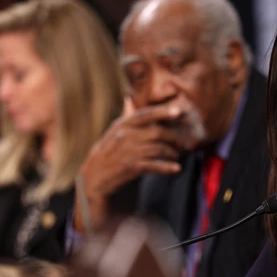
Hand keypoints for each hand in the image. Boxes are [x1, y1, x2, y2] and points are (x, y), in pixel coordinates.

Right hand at [73, 100, 194, 231]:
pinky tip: (176, 169)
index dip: (163, 112)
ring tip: (176, 155)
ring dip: (172, 152)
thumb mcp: (113, 132)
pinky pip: (155, 165)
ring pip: (159, 148)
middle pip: (157, 132)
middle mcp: (125, 136)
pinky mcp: (131, 167)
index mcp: (121, 125)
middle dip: (174, 137)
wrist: (94, 177)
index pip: (145, 114)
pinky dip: (167, 167)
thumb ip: (126, 118)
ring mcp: (128, 151)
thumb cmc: (107, 153)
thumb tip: (129, 99)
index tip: (178, 112)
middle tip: (182, 142)